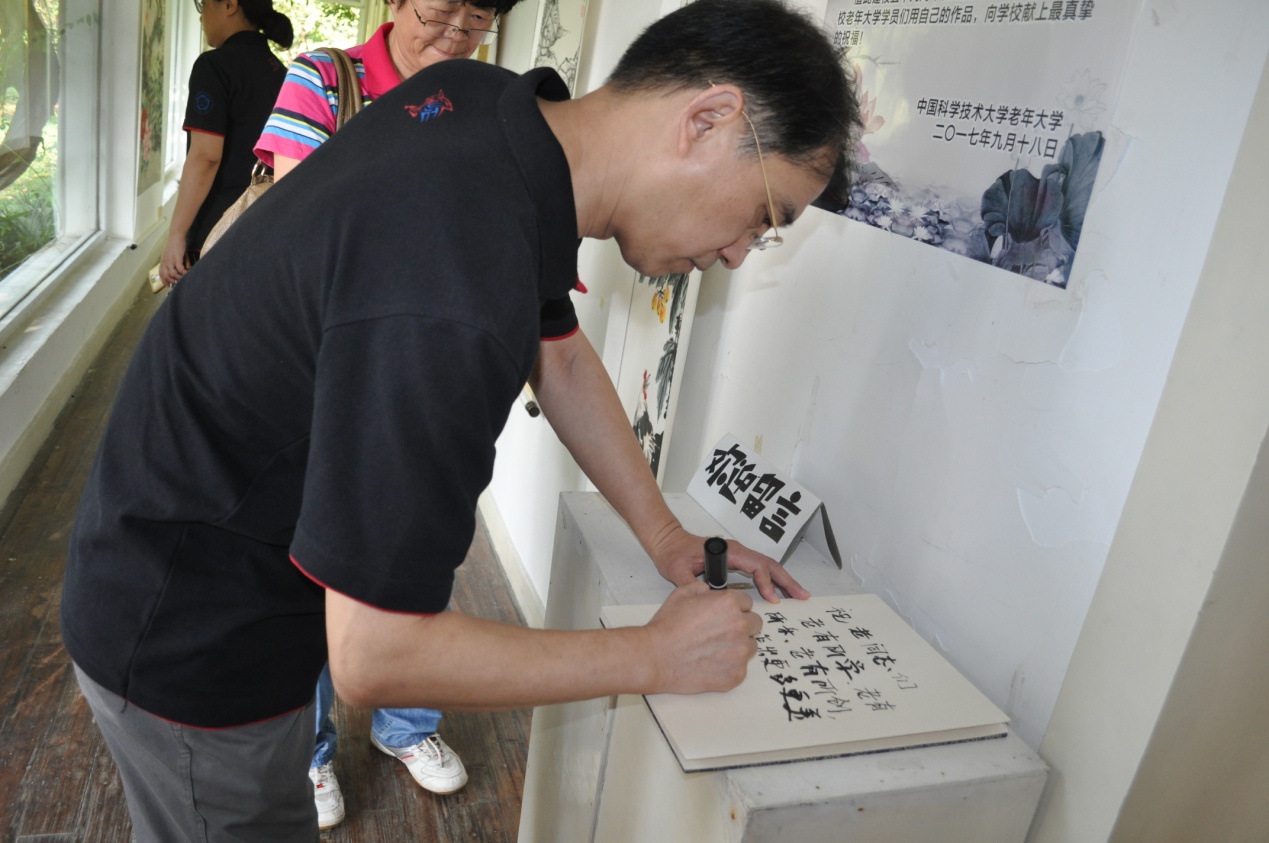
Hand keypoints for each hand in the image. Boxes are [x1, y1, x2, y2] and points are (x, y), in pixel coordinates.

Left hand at [159, 233, 188, 286]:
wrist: (176, 236)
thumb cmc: (173, 244)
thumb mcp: (169, 254)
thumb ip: (170, 261)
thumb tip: (174, 268)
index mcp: (163, 261)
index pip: (161, 274)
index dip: (164, 281)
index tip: (168, 285)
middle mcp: (165, 262)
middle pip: (166, 275)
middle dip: (172, 281)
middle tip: (178, 283)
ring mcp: (170, 260)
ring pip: (172, 274)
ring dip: (178, 277)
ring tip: (183, 278)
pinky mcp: (177, 258)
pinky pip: (180, 269)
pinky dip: (183, 273)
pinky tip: (187, 272)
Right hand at [641, 582, 761, 693]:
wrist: (655, 657)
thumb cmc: (666, 628)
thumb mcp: (681, 594)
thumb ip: (702, 588)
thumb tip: (709, 591)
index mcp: (729, 604)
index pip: (747, 602)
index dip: (735, 608)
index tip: (725, 615)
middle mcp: (739, 626)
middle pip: (754, 623)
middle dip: (741, 626)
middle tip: (721, 632)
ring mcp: (740, 652)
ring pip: (750, 646)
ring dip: (738, 646)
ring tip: (714, 649)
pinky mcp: (737, 674)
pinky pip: (742, 667)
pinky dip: (730, 666)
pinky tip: (711, 664)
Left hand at [649, 525, 810, 603]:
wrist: (667, 542)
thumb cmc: (673, 553)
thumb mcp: (677, 570)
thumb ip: (688, 583)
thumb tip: (702, 598)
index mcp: (728, 551)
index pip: (756, 565)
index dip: (766, 582)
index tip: (772, 599)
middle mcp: (737, 551)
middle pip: (769, 564)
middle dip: (786, 580)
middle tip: (803, 595)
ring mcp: (738, 555)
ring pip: (766, 566)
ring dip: (782, 580)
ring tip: (797, 595)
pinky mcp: (736, 561)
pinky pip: (759, 570)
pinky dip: (771, 579)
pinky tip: (777, 592)